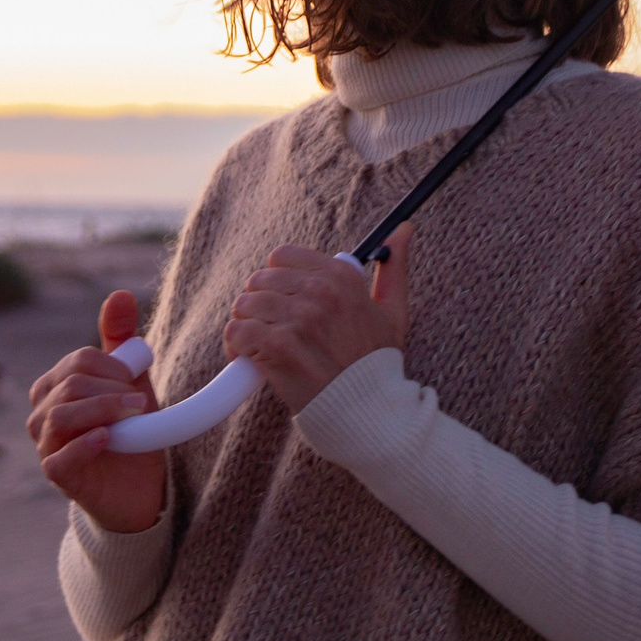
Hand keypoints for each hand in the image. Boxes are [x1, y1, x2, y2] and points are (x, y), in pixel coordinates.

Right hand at [29, 289, 167, 533]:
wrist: (141, 486)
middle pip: (70, 385)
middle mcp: (42, 413)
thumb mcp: (130, 382)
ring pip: (62, 415)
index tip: (137, 379)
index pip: (77, 361)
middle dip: (112, 389)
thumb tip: (119, 294)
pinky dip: (86, 443)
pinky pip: (59, 457)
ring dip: (105, 411)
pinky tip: (110, 438)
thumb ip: (121, 340)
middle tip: (141, 403)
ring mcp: (45, 445)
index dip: (112, 367)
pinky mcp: (55, 475)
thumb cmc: (130, 430)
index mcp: (56, 385)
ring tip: (134, 417)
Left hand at [223, 223, 412, 412]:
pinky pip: (237, 331)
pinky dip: (236, 346)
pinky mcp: (279, 347)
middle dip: (259, 304)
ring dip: (246, 325)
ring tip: (259, 344)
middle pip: (259, 280)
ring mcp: (298, 319)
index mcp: (341, 277)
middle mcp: (320, 292)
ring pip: (244, 305)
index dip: (276, 279)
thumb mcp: (394, 311)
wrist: (370, 412)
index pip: (281, 257)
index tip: (282, 300)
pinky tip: (250, 359)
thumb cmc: (378, 363)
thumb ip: (395, 267)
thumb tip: (404, 228)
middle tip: (269, 327)